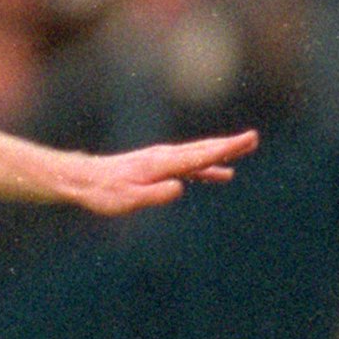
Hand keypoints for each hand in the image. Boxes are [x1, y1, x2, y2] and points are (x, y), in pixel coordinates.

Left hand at [58, 127, 256, 213]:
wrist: (84, 179)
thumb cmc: (105, 192)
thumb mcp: (129, 199)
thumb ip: (155, 194)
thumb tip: (181, 187)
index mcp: (162, 164)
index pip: (201, 156)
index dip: (226, 148)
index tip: (248, 139)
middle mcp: (164, 157)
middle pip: (203, 149)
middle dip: (230, 145)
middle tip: (254, 139)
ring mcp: (162, 160)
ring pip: (198, 154)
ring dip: (221, 152)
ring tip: (244, 149)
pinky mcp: (158, 166)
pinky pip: (189, 164)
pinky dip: (207, 166)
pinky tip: (219, 173)